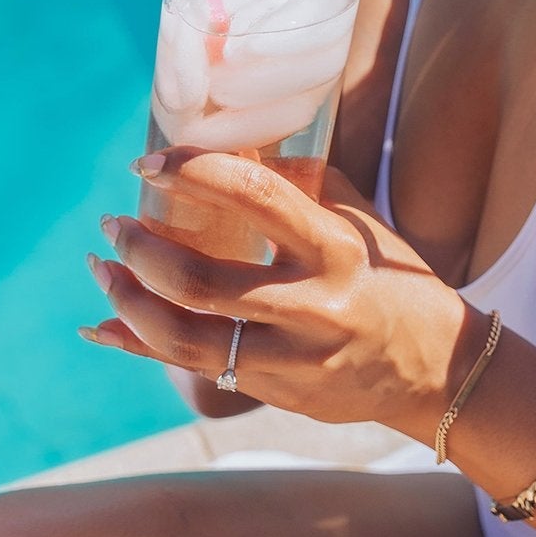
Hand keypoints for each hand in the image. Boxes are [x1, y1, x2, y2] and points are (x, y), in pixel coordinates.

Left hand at [80, 149, 480, 442]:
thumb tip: (235, 144)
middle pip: (200, 281)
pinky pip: (191, 370)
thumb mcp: (359, 222)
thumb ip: (302, 184)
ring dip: (128, 300)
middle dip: (140, 248)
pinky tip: (99, 328)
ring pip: (184, 337)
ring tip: (102, 266)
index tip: (149, 162)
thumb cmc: (394, 278)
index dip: (192, 172)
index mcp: (336, 246)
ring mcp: (291, 358)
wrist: (436, 369)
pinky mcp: (276, 392)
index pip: (253, 196)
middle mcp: (312, 305)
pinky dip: (138, 347)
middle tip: (114, 222)